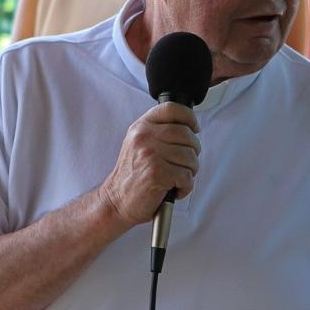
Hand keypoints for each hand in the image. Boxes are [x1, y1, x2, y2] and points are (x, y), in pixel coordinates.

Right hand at [97, 102, 199, 228]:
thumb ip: (159, 131)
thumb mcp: (139, 144)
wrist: (115, 201)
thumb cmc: (132, 176)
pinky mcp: (157, 173)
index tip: (194, 128)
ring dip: (190, 172)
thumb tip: (189, 127)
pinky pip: (187, 177)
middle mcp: (144, 137)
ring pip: (190, 157)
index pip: (172, 109)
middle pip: (187, 134)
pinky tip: (173, 189)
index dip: (189, 118)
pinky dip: (185, 187)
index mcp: (141, 127)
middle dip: (193, 152)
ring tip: (176, 179)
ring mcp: (150, 154)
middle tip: (183, 164)